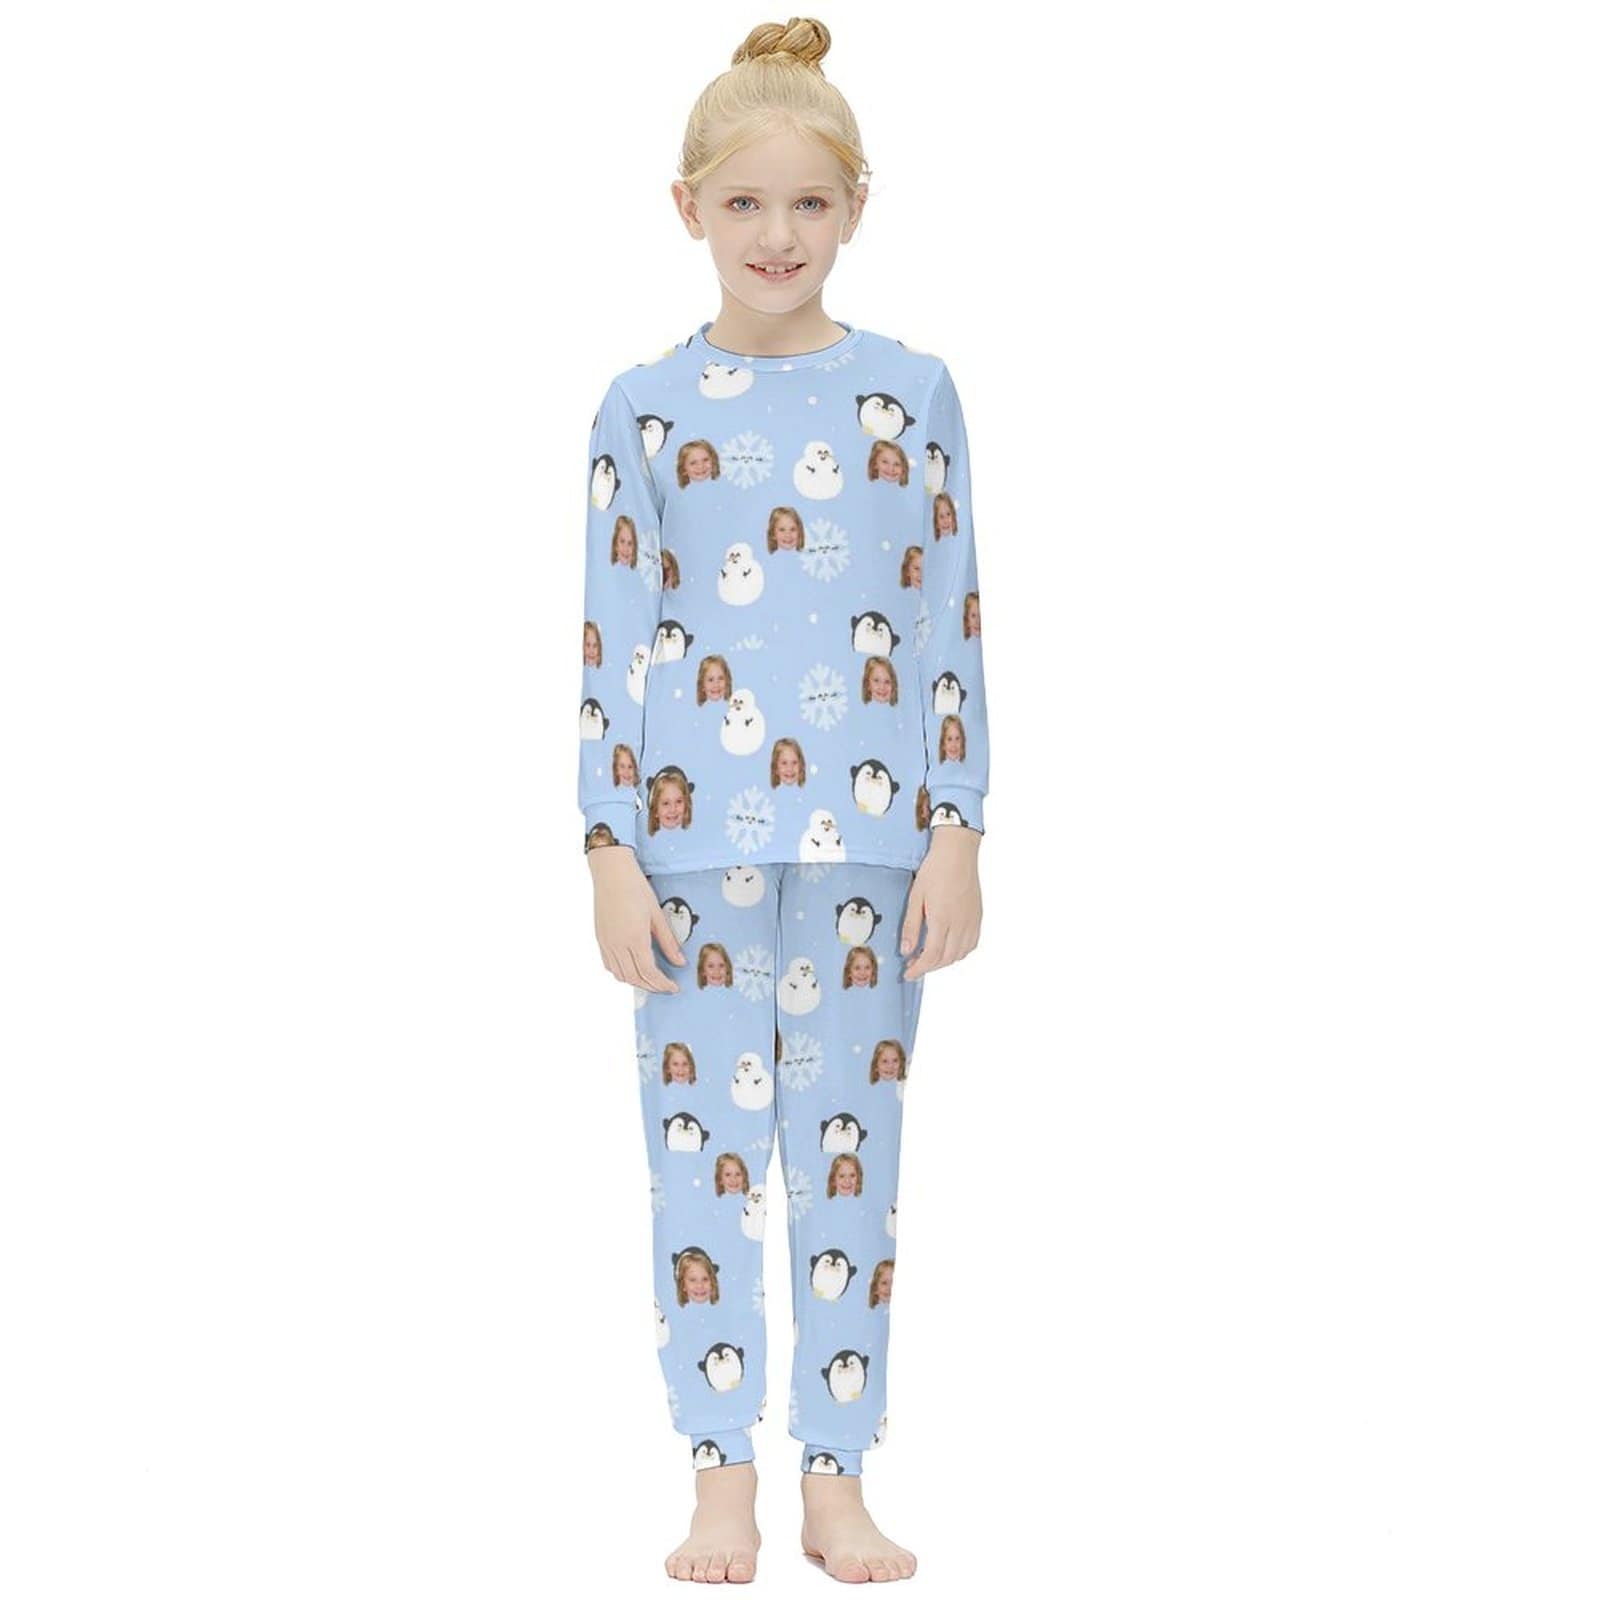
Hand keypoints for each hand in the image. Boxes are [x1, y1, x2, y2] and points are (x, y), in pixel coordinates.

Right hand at [587, 845, 686, 992]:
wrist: (611, 872)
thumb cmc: (636, 888)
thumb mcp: (657, 915)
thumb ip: (668, 942)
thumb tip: (680, 962)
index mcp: (634, 938)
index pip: (649, 973)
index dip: (662, 984)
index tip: (673, 988)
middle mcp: (617, 945)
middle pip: (634, 978)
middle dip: (651, 986)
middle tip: (665, 987)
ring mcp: (606, 943)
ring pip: (620, 975)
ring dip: (636, 982)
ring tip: (651, 980)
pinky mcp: (600, 939)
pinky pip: (609, 965)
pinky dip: (622, 973)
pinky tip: (633, 969)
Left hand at [900, 826, 982, 978]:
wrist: (958, 852)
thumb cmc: (935, 870)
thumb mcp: (915, 896)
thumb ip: (911, 926)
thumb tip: (906, 950)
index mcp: (942, 919)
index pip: (931, 956)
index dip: (919, 969)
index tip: (908, 974)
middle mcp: (960, 924)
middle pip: (946, 959)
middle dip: (929, 967)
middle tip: (913, 966)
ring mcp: (972, 921)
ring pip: (960, 954)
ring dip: (943, 961)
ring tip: (928, 957)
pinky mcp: (978, 917)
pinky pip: (971, 944)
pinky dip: (959, 952)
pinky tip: (948, 947)